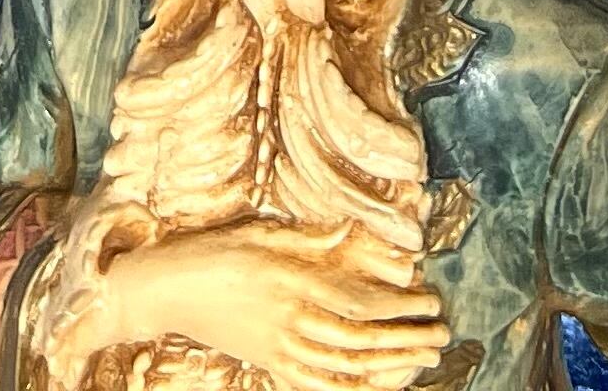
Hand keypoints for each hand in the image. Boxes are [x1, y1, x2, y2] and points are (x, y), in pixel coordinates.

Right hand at [94, 217, 450, 390]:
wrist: (167, 290)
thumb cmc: (215, 253)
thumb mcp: (263, 234)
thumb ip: (311, 240)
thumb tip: (355, 233)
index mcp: (290, 281)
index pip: (357, 301)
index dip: (398, 305)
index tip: (430, 301)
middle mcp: (288, 319)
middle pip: (358, 338)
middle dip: (405, 339)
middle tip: (440, 335)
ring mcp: (278, 347)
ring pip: (343, 365)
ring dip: (388, 366)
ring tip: (422, 359)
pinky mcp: (267, 363)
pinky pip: (314, 384)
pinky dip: (349, 389)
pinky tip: (375, 386)